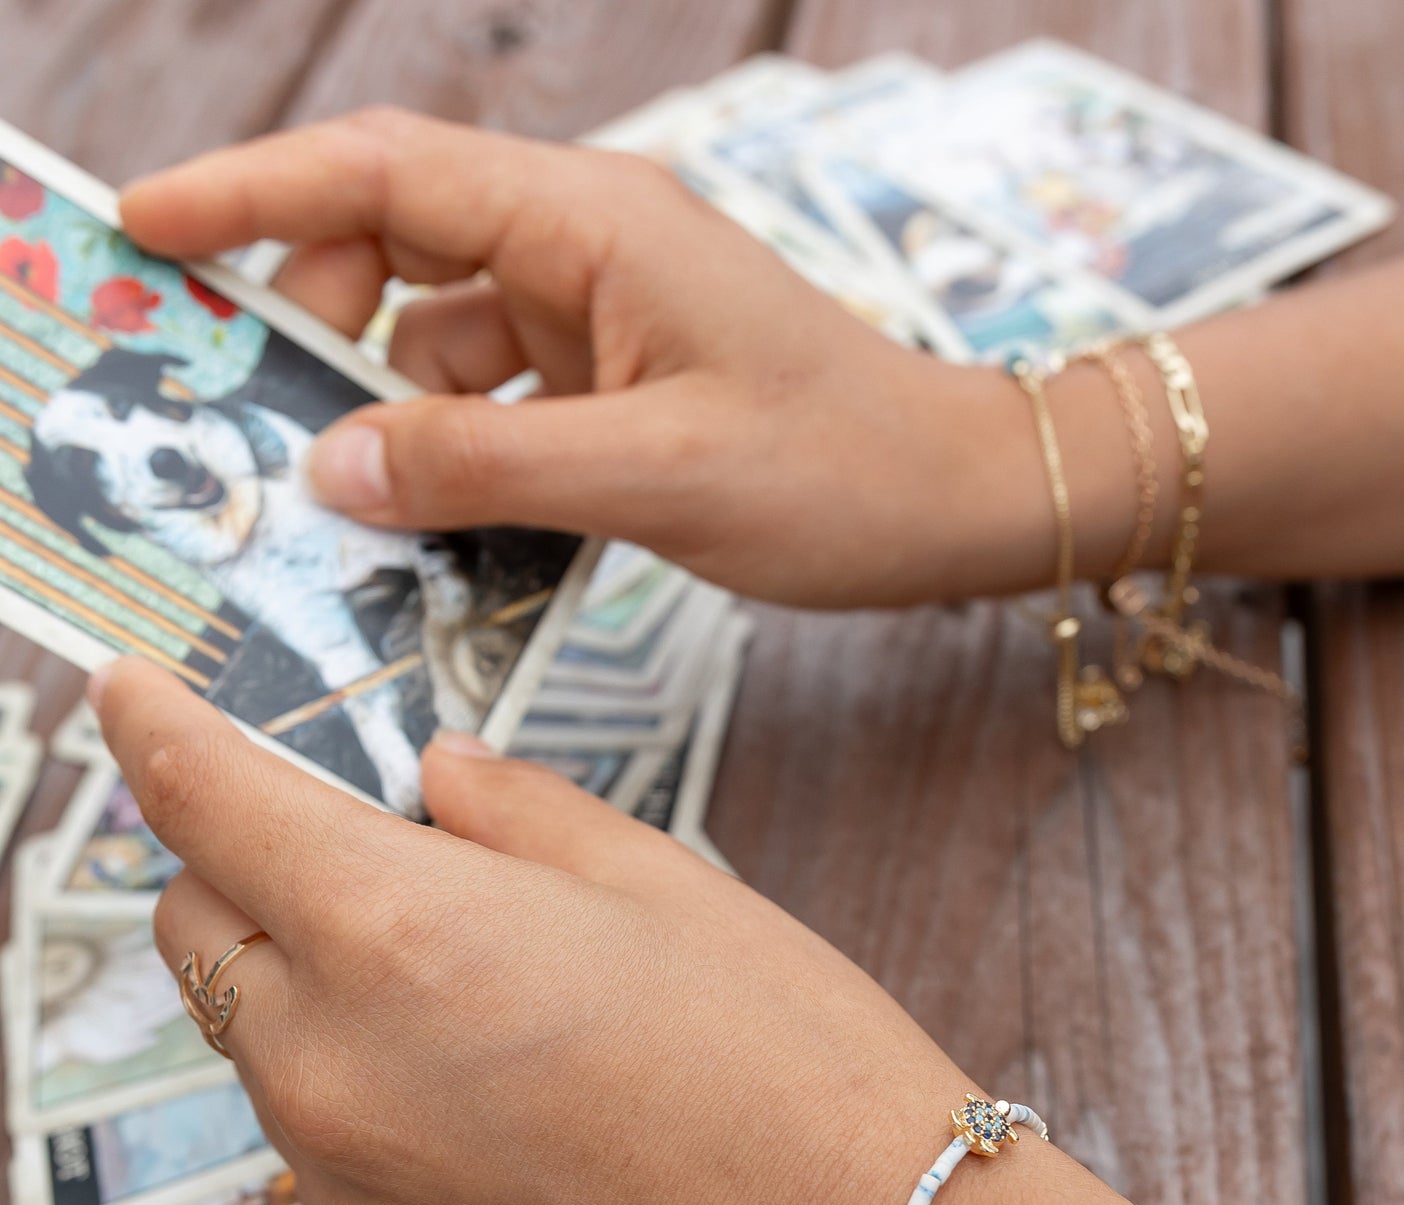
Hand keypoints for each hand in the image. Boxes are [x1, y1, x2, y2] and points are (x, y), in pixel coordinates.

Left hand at [93, 657, 986, 1204]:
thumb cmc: (803, 1068)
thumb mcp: (672, 885)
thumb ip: (518, 816)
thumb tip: (434, 781)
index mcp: (396, 935)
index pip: (204, 801)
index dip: (156, 728)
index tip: (132, 692)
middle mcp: (333, 1074)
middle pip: (200, 937)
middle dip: (249, 875)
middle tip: (361, 860)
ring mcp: (356, 1204)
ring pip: (267, 1061)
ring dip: (321, 1005)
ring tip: (486, 1014)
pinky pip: (339, 1174)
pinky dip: (380, 1120)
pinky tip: (515, 1127)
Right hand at [119, 110, 1055, 607]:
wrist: (951, 500)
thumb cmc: (838, 472)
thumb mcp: (656, 476)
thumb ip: (490, 468)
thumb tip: (335, 466)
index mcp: (589, 223)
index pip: (382, 175)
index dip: (249, 194)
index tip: (137, 228)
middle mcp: (587, 247)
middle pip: (395, 238)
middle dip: (313, 312)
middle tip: (256, 407)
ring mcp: (607, 314)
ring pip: (443, 330)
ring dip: (390, 400)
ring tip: (347, 486)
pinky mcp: (625, 381)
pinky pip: (503, 395)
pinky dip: (458, 445)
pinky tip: (441, 514)